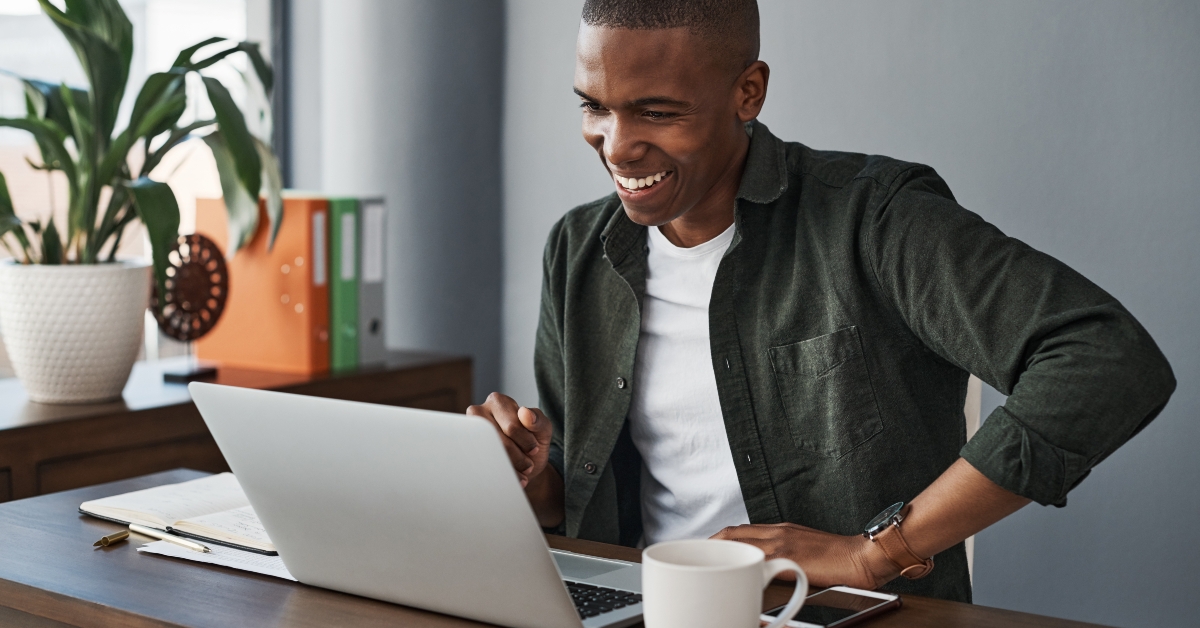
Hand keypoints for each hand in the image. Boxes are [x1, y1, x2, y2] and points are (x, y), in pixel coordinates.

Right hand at [466, 392, 552, 487]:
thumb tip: (524, 412)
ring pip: (489, 454)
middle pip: (499, 441)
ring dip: (509, 468)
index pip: (512, 426)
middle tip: (528, 465)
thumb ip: (539, 420)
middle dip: (518, 457)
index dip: (526, 442)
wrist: (525, 466)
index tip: (534, 448)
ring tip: (521, 472)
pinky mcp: (468, 452)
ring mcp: (470, 433)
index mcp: (498, 402)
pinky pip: (481, 466)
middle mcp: (479, 412)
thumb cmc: (532, 442)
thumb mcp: (543, 430)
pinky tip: (511, 478)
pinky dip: (500, 476)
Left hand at [711, 523, 898, 589]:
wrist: (863, 556)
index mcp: (780, 529)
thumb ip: (783, 553)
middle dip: (711, 544)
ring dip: (719, 551)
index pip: (739, 529)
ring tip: (705, 565)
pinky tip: (731, 575)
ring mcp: (781, 544)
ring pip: (740, 541)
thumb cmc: (840, 555)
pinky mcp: (789, 558)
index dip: (718, 538)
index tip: (705, 549)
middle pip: (733, 533)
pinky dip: (741, 565)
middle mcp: (777, 532)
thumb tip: (765, 566)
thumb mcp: (805, 547)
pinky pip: (757, 560)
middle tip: (696, 557)